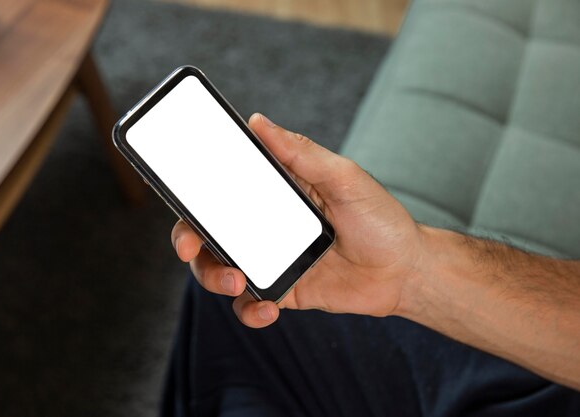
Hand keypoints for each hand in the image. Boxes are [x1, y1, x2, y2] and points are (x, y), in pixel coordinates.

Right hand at [171, 113, 423, 327]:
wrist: (405, 271)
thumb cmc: (380, 218)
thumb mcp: (344, 178)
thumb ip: (303, 154)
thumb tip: (259, 122)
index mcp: (274, 191)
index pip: (222, 186)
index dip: (192, 190)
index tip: (176, 191)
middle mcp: (264, 223)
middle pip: (208, 231)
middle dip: (187, 239)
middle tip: (189, 246)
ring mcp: (270, 258)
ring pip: (220, 268)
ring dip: (215, 277)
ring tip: (238, 282)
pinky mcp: (281, 289)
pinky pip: (250, 303)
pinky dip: (249, 310)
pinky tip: (267, 309)